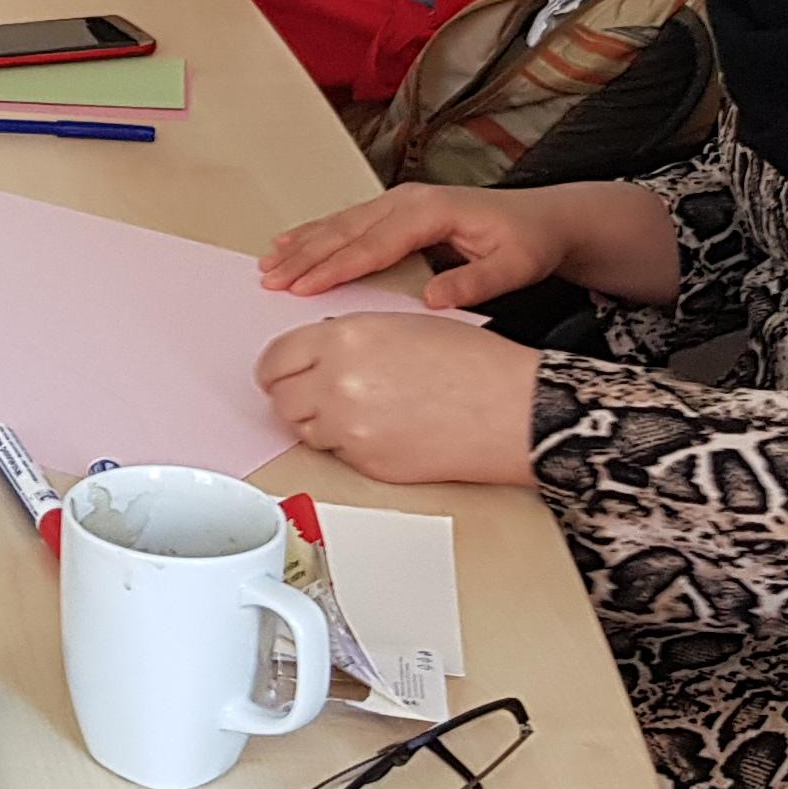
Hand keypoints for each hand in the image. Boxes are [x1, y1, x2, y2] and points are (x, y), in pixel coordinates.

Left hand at [255, 313, 540, 487]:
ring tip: (358, 408)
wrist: (512, 409)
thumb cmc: (473, 363)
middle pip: (280, 399)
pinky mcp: (367, 464)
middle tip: (315, 391)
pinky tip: (382, 427)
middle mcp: (338, 384)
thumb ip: (348, 337)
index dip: (276, 366)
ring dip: (318, 420)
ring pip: (304, 430)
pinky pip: (336, 454)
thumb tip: (316, 352)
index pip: (275, 359)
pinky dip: (348, 443)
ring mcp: (350, 429)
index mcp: (344, 339)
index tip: (280, 371)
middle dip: (293, 394)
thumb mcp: (401, 323)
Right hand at [263, 178, 681, 308]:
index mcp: (433, 211)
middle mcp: (411, 200)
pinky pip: (349, 221)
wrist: (545, 219)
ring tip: (269, 262)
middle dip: (305, 255)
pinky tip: (292, 242)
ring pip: (341, 223)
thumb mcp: (514, 268)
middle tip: (270, 279)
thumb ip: (473, 284)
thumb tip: (432, 300)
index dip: (336, 267)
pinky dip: (317, 233)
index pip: (374, 244)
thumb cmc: (530, 243)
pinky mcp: (398, 209)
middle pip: (347, 230)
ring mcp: (401, 201)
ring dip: (303, 243)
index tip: (304, 286)